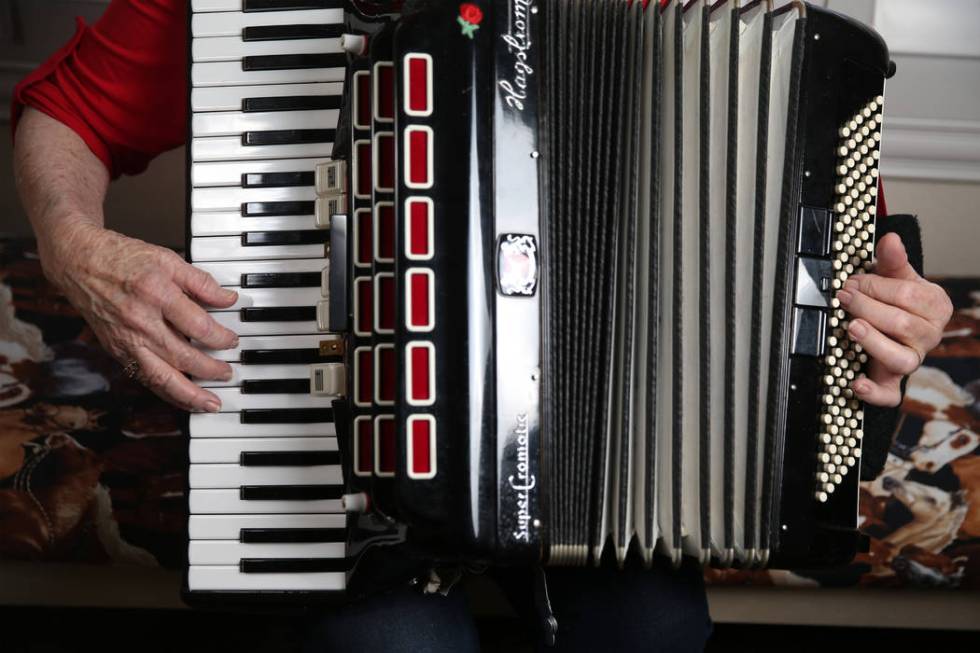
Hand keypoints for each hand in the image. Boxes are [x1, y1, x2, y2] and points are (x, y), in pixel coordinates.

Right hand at [42, 222, 237, 411]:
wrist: (80, 262)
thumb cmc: (123, 258)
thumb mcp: (168, 259)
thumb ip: (201, 282)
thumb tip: (228, 299)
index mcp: (156, 294)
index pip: (198, 326)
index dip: (220, 337)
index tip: (232, 341)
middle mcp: (140, 322)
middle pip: (182, 357)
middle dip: (210, 370)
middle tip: (227, 374)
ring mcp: (126, 340)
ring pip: (161, 377)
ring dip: (188, 396)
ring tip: (210, 403)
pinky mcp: (117, 351)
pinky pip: (144, 379)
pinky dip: (165, 392)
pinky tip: (182, 398)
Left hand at [837, 232, 952, 406]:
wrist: (897, 325)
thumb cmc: (897, 300)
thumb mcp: (897, 277)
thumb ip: (893, 260)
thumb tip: (890, 239)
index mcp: (935, 308)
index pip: (909, 296)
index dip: (878, 287)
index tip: (853, 281)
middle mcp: (928, 336)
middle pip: (901, 324)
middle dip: (868, 308)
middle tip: (844, 297)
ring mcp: (912, 360)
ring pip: (900, 358)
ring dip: (873, 342)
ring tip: (852, 327)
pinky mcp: (893, 381)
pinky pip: (889, 394)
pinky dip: (873, 391)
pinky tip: (856, 383)